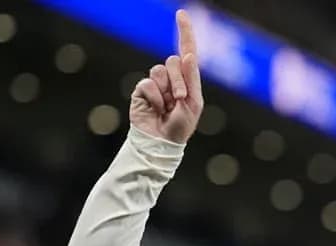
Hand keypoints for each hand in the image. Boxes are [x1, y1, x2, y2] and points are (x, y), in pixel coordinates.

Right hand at [130, 10, 203, 142]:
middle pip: (173, 61)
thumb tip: (186, 55)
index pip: (186, 52)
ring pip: (159, 71)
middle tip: (180, 99)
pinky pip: (147, 84)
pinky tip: (155, 109)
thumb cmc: (181, 126)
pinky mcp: (142, 90)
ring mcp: (156, 83)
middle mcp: (172, 79)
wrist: (162, 142)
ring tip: (167, 107)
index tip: (181, 14)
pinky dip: (154, 97)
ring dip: (166, 90)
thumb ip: (191, 79)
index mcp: (188, 80)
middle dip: (178, 80)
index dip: (185, 33)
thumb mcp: (193, 103)